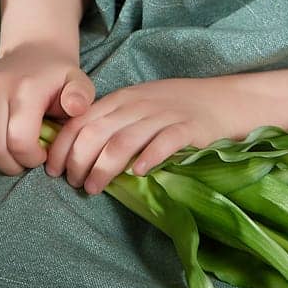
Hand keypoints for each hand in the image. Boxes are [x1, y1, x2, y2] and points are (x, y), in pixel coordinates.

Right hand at [0, 43, 95, 176]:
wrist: (35, 52)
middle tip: (21, 161)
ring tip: (2, 154)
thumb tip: (75, 108)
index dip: (29, 159)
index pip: (18, 142)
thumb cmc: (57, 77)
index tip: (40, 155)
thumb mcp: (79, 84)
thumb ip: (81, 98)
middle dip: (9, 164)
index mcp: (25, 89)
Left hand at [43, 70, 287, 194]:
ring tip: (95, 188)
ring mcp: (165, 115)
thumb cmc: (182, 109)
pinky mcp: (189, 128)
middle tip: (76, 184)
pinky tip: (137, 175)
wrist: (232, 99)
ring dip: (103, 168)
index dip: (64, 147)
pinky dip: (146, 159)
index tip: (55, 171)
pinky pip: (163, 143)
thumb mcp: (142, 107)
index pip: (81, 120)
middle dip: (78, 161)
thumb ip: (114, 123)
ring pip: (123, 141)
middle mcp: (140, 103)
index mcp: (123, 98)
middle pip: (96, 132)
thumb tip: (78, 153)